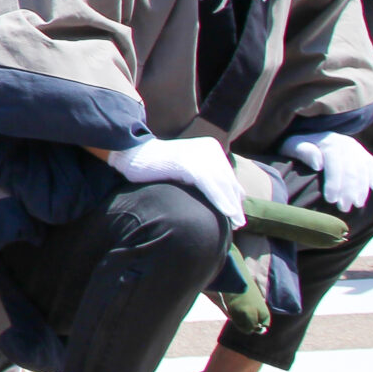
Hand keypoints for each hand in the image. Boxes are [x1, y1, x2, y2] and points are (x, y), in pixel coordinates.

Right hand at [104, 137, 245, 227]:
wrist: (132, 153)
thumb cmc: (156, 164)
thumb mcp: (185, 167)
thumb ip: (203, 176)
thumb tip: (220, 194)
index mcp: (209, 148)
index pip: (227, 175)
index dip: (233, 195)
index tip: (237, 214)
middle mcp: (208, 149)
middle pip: (227, 180)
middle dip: (234, 203)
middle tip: (240, 223)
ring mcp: (198, 155)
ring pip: (222, 184)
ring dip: (231, 205)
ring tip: (237, 223)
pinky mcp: (188, 164)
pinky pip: (209, 185)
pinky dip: (220, 200)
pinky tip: (228, 214)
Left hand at [281, 128, 372, 211]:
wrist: (308, 137)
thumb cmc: (296, 146)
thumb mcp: (292, 145)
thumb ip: (303, 151)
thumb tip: (318, 163)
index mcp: (328, 141)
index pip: (334, 163)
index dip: (334, 182)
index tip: (331, 200)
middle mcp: (345, 143)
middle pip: (351, 169)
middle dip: (349, 190)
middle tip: (344, 208)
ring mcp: (357, 149)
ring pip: (364, 169)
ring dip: (362, 189)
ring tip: (357, 205)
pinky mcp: (363, 155)